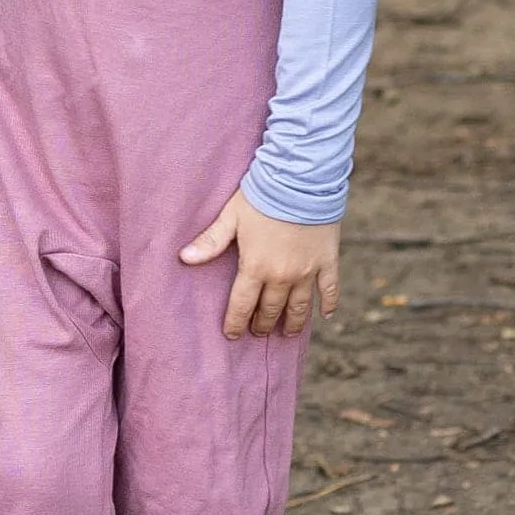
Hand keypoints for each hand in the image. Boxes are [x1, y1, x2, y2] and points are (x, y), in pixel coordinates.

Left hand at [178, 193, 338, 339]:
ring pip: (299, 307)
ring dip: (292, 322)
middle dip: (262, 323)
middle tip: (258, 331)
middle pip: (270, 309)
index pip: (242, 305)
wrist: (301, 180)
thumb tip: (184, 259)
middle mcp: (282, 276)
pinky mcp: (328, 262)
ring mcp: (307, 272)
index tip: (232, 335)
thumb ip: (210, 241)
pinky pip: (330, 290)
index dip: (235, 322)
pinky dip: (329, 305)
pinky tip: (325, 316)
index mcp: (255, 267)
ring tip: (288, 332)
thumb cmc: (261, 195)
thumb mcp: (231, 217)